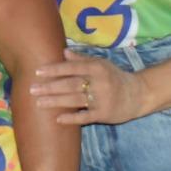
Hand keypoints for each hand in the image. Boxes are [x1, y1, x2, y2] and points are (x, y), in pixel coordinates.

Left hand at [30, 50, 147, 125]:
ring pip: (75, 100)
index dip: (54, 70)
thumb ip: (82, 59)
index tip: (37, 72)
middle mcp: (99, 82)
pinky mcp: (104, 114)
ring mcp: (102, 99)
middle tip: (32, 89)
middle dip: (50, 87)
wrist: (138, 95)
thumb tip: (63, 52)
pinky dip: (72, 118)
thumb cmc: (114, 77)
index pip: (71, 68)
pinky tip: (58, 119)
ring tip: (39, 102)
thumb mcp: (101, 64)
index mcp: (97, 68)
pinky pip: (85, 117)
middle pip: (70, 84)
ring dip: (55, 102)